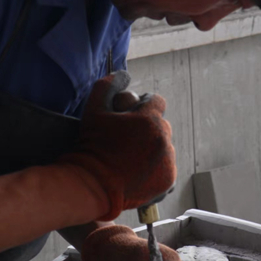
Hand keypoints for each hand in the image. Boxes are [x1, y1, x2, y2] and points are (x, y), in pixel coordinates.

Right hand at [60, 75, 175, 220]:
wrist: (93, 185)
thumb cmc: (91, 146)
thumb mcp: (94, 110)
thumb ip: (108, 85)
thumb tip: (123, 74)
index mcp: (150, 120)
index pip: (157, 101)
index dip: (144, 106)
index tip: (132, 116)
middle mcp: (164, 139)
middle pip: (161, 126)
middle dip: (148, 129)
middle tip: (128, 139)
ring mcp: (168, 161)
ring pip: (165, 148)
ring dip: (153, 149)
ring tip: (132, 158)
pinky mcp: (168, 180)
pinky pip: (166, 168)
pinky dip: (156, 169)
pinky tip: (138, 172)